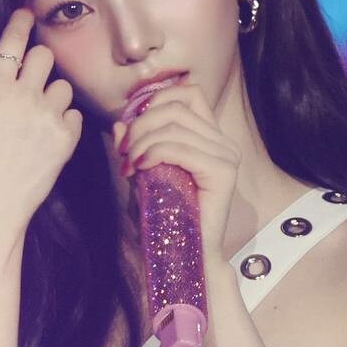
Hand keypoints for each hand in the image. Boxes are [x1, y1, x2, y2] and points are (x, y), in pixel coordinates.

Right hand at [0, 8, 82, 243]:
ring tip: (34, 115)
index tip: (26, 15)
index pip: (13, 40)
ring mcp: (49, 118)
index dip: (21, 22)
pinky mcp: (67, 140)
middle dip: (36, 62)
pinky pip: (74, 114)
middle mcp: (25, 97)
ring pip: (63, 85)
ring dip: (51, 93)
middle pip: (45, 56)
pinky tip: (45, 134)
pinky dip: (63, 120)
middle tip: (26, 80)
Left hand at [111, 82, 240, 262]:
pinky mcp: (223, 171)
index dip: (156, 100)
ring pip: (174, 126)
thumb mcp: (145, 174)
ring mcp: (227, 155)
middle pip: (176, 107)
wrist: (188, 253)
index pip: (189, 93)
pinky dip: (153, 153)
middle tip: (124, 151)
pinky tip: (140, 168)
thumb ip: (136, 147)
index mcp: (211, 138)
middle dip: (141, 124)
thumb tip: (119, 122)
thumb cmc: (168, 218)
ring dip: (142, 142)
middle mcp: (224, 143)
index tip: (132, 126)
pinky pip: (179, 148)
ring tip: (130, 164)